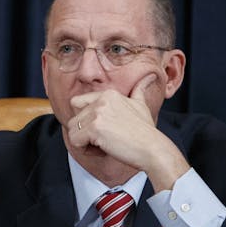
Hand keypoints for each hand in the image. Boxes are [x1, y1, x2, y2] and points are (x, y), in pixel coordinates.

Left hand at [67, 73, 188, 189]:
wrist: (153, 149)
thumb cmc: (146, 132)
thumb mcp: (141, 106)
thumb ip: (139, 91)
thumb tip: (150, 77)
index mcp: (108, 94)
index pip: (77, 103)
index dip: (85, 120)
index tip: (102, 128)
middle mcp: (101, 100)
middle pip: (74, 119)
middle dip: (85, 132)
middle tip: (104, 139)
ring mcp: (98, 113)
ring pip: (72, 130)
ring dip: (84, 142)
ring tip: (104, 144)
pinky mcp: (95, 128)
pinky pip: (74, 141)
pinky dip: (85, 150)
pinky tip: (103, 149)